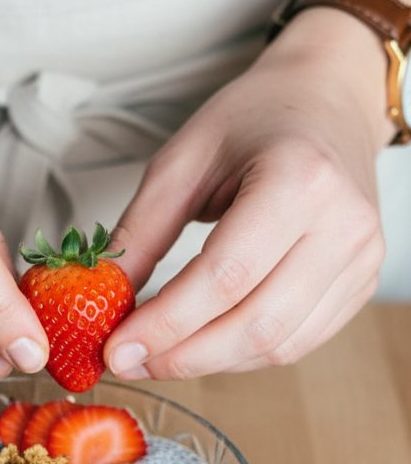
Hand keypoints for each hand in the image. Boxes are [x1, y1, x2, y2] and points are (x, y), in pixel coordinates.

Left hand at [103, 8, 392, 379]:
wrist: (327, 99)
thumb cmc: (255, 118)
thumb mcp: (182, 160)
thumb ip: (141, 232)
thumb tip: (104, 299)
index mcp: (299, 180)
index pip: (225, 278)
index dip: (166, 325)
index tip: (116, 349)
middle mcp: (343, 225)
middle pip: (256, 324)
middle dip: (182, 356)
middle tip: (130, 362)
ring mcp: (359, 260)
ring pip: (278, 346)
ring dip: (209, 363)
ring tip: (158, 357)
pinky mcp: (360, 285)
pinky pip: (297, 343)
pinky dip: (242, 356)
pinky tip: (202, 345)